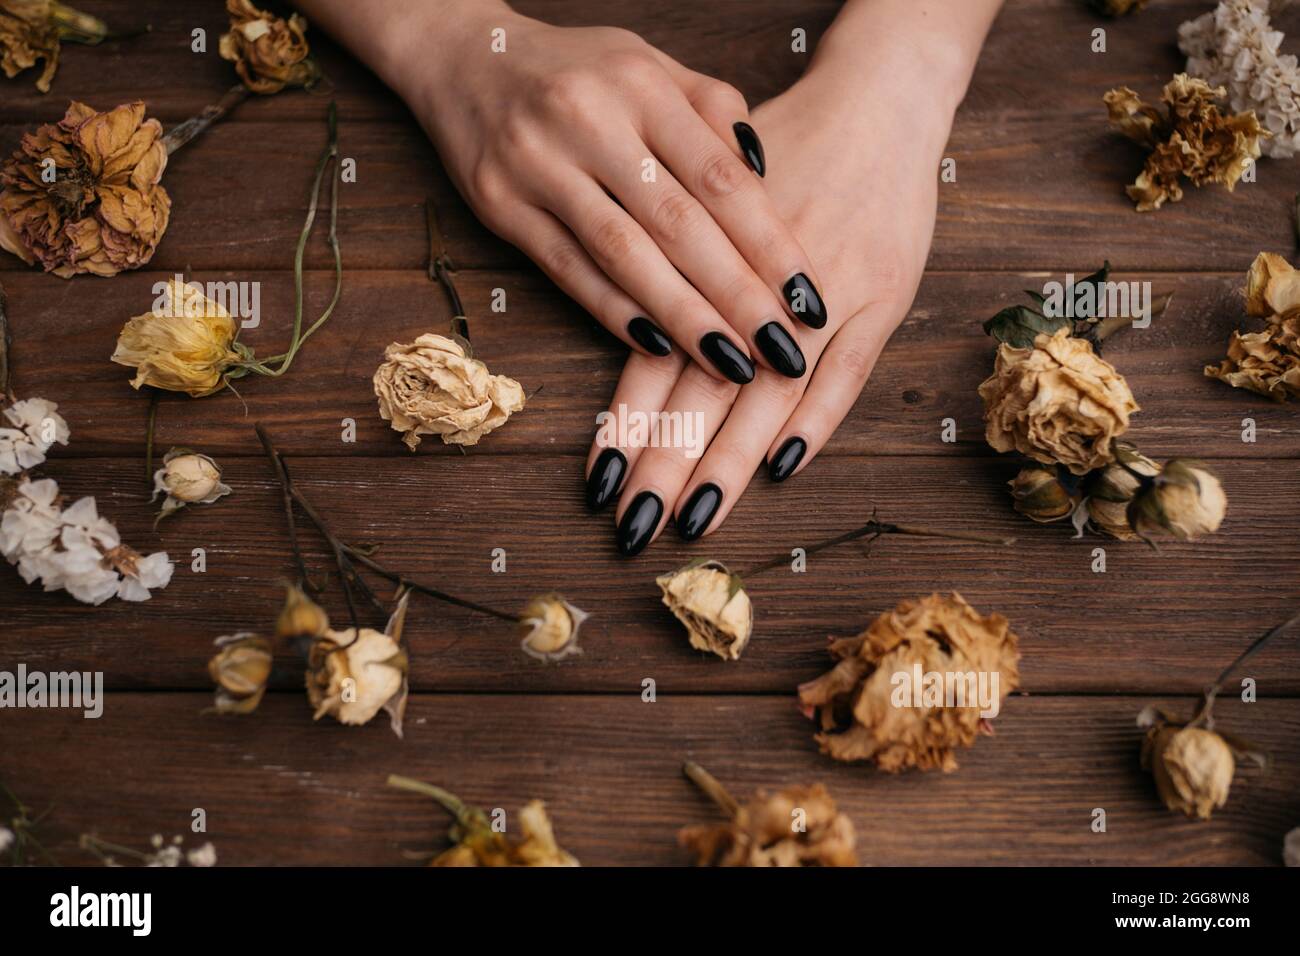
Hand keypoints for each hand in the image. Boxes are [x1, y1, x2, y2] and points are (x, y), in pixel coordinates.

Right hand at [386, 1, 826, 382]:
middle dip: (738, 295)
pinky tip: (658, 347)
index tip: (810, 298)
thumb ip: (712, 112)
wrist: (467, 54)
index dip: (770, 244)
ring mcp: (538, 163)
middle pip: (679, 223)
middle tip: (782, 350)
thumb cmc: (579, 68)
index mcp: (642, 85)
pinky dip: (613, 310)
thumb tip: (769, 179)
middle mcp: (590, 120)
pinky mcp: (499, 203)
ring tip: (731, 363)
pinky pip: (566, 268)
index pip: (721, 178)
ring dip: (683, 316)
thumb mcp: (651, 65)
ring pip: (623, 254)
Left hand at [584, 32, 969, 554]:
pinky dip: (816, 421)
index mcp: (704, 265)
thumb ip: (677, 274)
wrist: (875, 104)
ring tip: (696, 518)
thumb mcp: (710, 203)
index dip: (627, 427)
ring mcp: (825, 297)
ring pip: (767, 395)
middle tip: (635, 530)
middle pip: (702, 392)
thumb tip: (637, 345)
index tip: (601, 487)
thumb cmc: (780, 158)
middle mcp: (755, 287)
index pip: (653, 362)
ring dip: (729, 462)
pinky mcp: (882, 299)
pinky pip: (847, 374)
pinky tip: (783, 470)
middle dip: (665, 466)